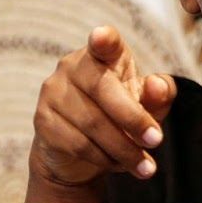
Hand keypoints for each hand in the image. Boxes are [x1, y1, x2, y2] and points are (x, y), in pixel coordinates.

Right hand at [27, 26, 176, 195]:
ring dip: (123, 148)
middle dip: (134, 119)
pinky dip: (103, 158)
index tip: (102, 36)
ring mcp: (53, 93)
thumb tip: (157, 86)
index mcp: (104, 55)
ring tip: (146, 166)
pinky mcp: (42, 121)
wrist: (79, 151)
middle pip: (103, 90)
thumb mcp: (148, 103)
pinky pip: (77, 143)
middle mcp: (72, 67)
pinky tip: (118, 165)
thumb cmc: (122, 114)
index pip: (104, 43)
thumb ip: (159, 94)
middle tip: (157, 140)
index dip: (104, 40)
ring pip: (92, 123)